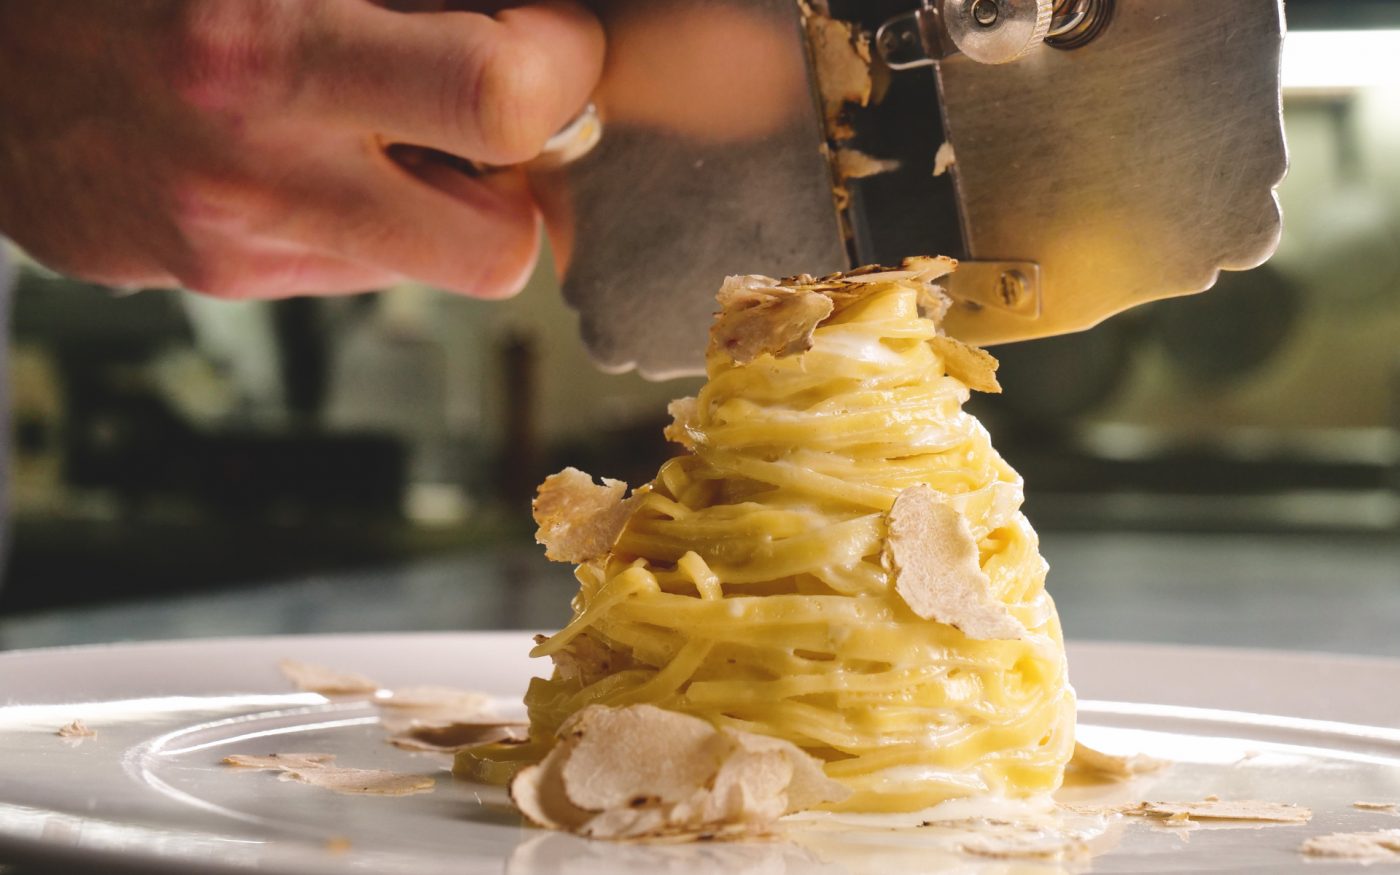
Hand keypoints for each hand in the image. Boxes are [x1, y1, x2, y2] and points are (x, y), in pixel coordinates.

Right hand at [0, 0, 603, 298]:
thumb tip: (515, 25)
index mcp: (269, 49)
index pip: (504, 101)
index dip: (562, 66)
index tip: (553, 37)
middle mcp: (254, 171)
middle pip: (498, 248)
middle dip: (520, 185)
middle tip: (494, 109)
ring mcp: (230, 244)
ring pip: (429, 266)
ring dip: (439, 199)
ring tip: (381, 115)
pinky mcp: (209, 277)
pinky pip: (348, 262)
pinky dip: (360, 210)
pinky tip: (305, 144)